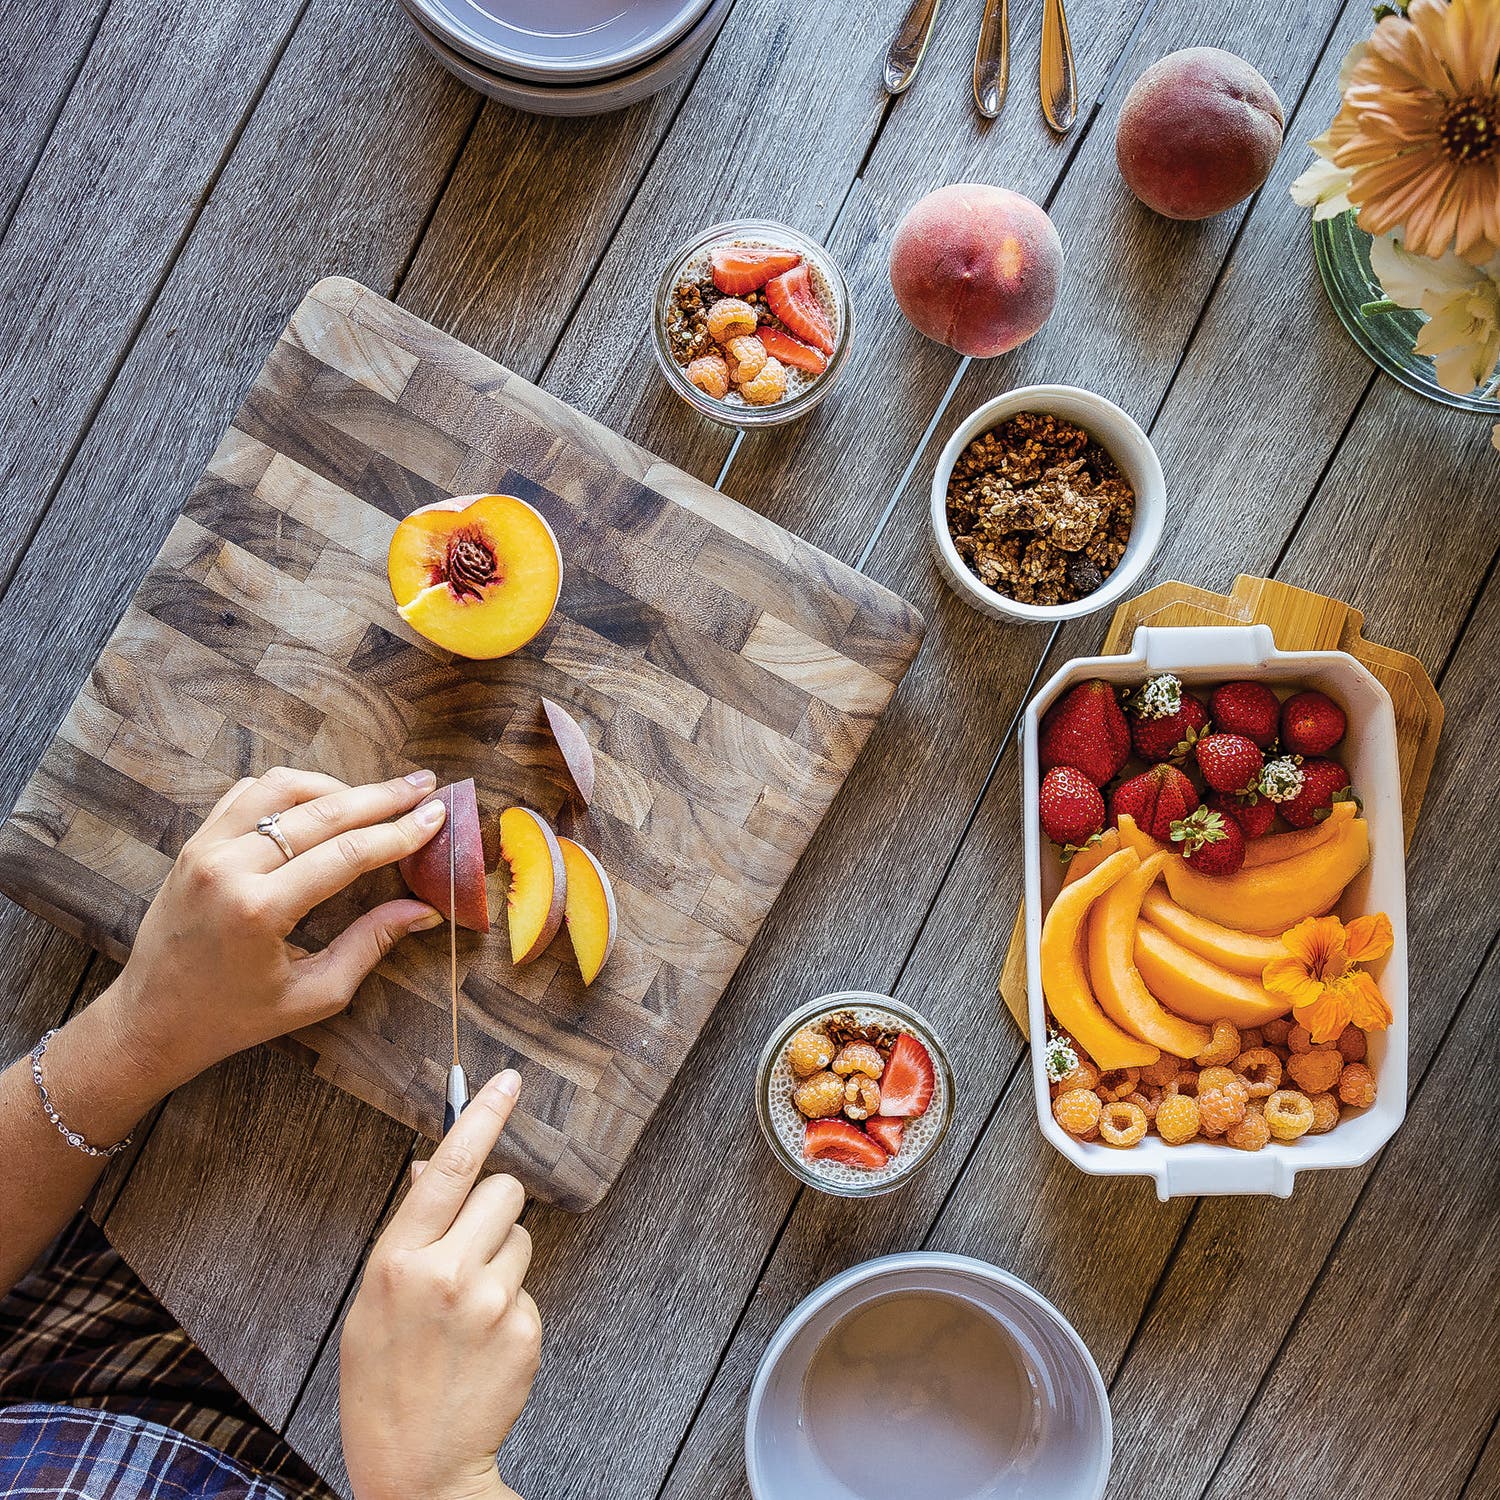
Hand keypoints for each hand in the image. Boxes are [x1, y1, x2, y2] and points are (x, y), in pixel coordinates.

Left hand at [101, 764, 447, 1093]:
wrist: (150, 1021)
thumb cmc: (233, 1018)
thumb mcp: (314, 994)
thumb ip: (371, 944)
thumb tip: (425, 910)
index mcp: (259, 910)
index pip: (347, 852)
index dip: (399, 832)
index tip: (437, 815)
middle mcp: (228, 868)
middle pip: (322, 811)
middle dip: (381, 797)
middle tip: (424, 787)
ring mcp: (204, 849)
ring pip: (282, 787)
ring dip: (335, 786)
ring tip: (374, 798)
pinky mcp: (194, 844)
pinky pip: (248, 794)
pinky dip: (289, 790)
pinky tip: (320, 803)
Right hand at [341, 1070, 539, 1499]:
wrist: (415, 1468)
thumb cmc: (384, 1381)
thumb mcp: (373, 1300)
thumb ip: (408, 1232)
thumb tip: (429, 1171)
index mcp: (397, 1260)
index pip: (448, 1168)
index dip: (481, 1117)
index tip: (508, 1081)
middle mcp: (445, 1273)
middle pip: (502, 1191)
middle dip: (494, 1207)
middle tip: (470, 1250)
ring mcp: (489, 1302)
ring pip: (521, 1237)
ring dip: (503, 1259)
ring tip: (469, 1312)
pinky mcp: (523, 1329)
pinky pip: (529, 1287)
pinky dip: (513, 1306)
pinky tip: (484, 1345)